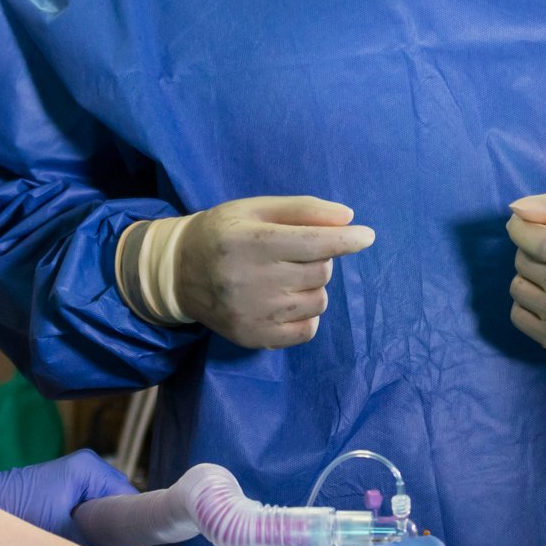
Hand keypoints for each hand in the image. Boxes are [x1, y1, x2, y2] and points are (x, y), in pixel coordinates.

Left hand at [0, 451, 139, 545]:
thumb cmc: (20, 511)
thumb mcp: (61, 532)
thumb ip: (93, 545)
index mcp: (91, 468)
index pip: (128, 499)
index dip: (127, 529)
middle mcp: (90, 467)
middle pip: (120, 504)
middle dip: (116, 532)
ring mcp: (81, 476)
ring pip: (108, 509)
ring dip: (103, 531)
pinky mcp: (71, 488)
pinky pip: (94, 510)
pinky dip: (92, 527)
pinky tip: (83, 542)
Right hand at [173, 197, 375, 348]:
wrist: (178, 272)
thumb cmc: (223, 232)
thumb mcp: (255, 208)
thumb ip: (302, 209)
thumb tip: (348, 218)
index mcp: (250, 240)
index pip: (313, 243)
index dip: (346, 239)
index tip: (367, 235)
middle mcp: (251, 279)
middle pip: (320, 271)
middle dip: (320, 258)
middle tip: (294, 253)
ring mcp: (253, 314)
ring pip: (318, 301)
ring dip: (313, 286)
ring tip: (287, 277)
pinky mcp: (254, 338)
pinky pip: (307, 330)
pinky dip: (307, 314)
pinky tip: (286, 301)